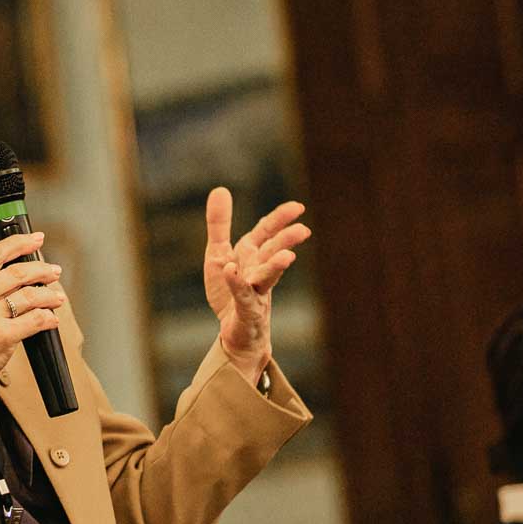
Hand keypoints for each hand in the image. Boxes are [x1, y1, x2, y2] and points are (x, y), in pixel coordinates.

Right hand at [0, 232, 62, 433]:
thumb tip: (8, 279)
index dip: (18, 243)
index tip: (35, 239)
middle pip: (17, 272)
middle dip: (41, 269)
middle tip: (53, 271)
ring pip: (30, 295)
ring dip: (50, 294)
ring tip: (57, 297)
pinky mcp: (2, 337)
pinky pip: (35, 320)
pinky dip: (48, 318)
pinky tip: (51, 319)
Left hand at [202, 187, 309, 383]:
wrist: (235, 334)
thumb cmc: (230, 293)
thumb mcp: (218, 253)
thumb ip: (219, 224)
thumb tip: (220, 189)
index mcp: (252, 255)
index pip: (268, 233)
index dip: (281, 219)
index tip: (298, 207)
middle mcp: (257, 272)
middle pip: (272, 253)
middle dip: (285, 242)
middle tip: (303, 231)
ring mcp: (254, 292)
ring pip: (267, 278)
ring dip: (275, 267)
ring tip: (287, 257)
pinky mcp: (244, 311)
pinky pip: (242, 296)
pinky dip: (237, 284)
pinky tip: (231, 271)